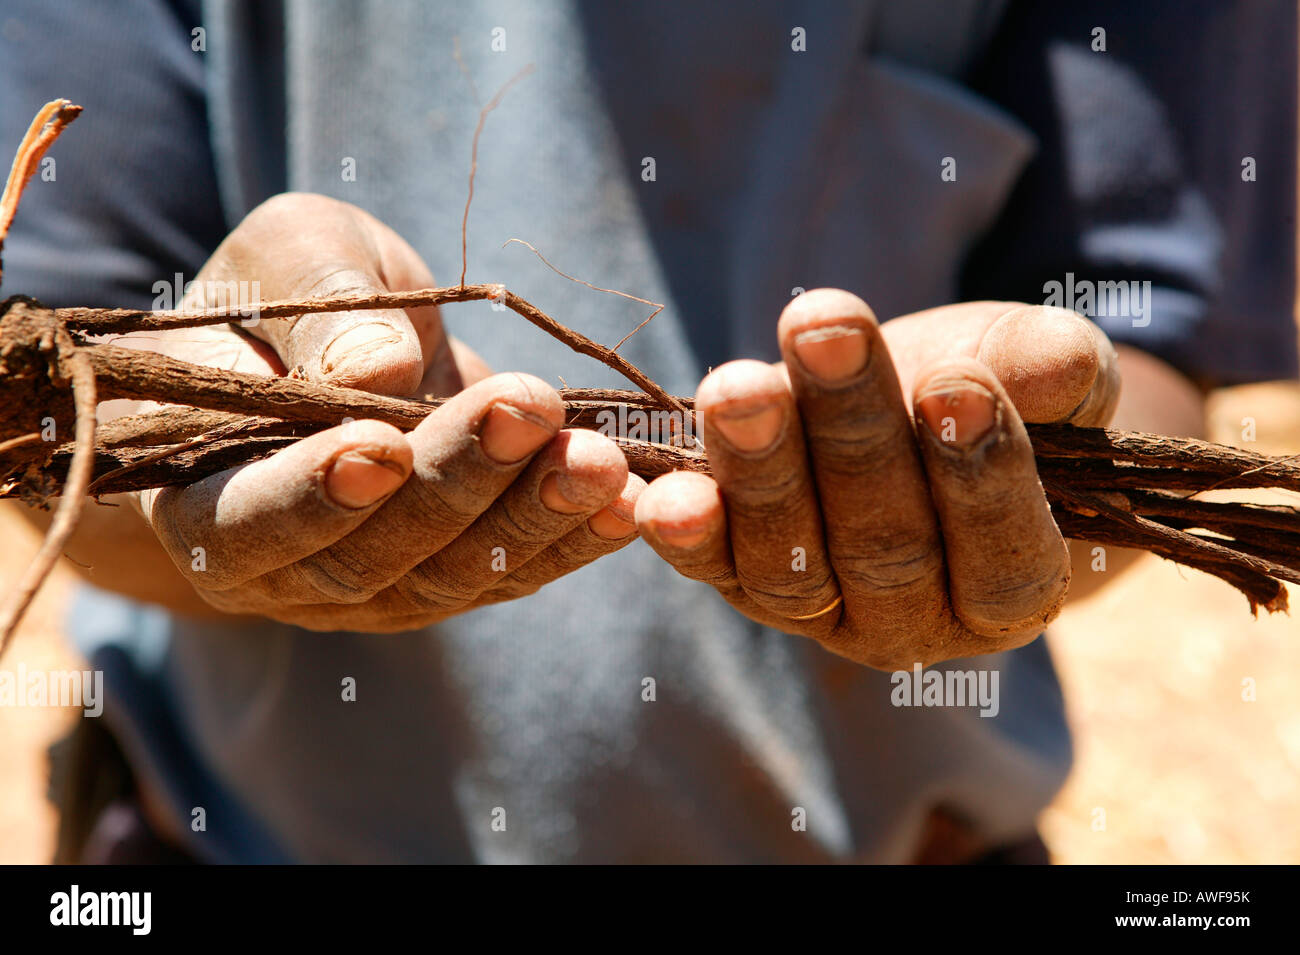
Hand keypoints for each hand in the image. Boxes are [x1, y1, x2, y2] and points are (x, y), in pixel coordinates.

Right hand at [127, 193, 640, 630]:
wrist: (337, 354)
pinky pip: (515, 572)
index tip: (380, 444)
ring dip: (532, 518)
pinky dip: (576, 538)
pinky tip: (630, 500)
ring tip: (601, 460)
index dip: (311, 496)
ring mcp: (376, 588)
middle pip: (369, 558)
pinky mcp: (454, 581)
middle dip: (456, 485)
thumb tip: (371, 372)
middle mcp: (287, 568)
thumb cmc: (286, 299)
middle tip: (530, 412)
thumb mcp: (287, 261)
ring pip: (454, 578)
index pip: (245, 523)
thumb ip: (315, 308)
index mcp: (202, 496)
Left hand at [634, 289, 1119, 668]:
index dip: (983, 478)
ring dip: (761, 470)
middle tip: (825, 332)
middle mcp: (912, 622)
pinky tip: (660, 492)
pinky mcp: (741, 579)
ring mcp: (818, 611)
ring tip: (739, 385)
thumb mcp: (1034, 370)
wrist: (900, 403)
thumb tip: (1057, 371)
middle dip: (853, 437)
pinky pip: (711, 565)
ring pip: (790, 562)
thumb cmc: (988, 391)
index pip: (1005, 559)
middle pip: (886, 548)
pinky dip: (682, 532)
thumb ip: (1056, 375)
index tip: (956, 387)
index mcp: (1009, 593)